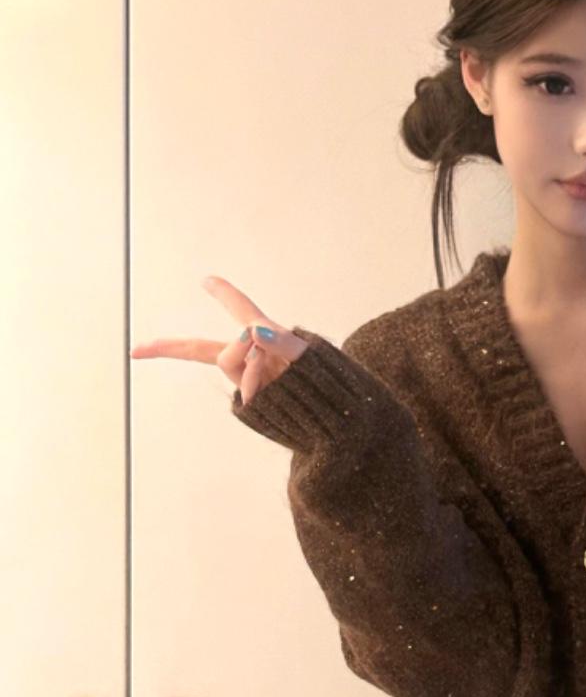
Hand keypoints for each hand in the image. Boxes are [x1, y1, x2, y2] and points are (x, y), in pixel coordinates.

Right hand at [129, 275, 309, 405]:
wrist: (336, 417)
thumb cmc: (325, 382)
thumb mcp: (307, 357)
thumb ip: (280, 341)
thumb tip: (252, 331)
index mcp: (266, 336)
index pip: (241, 308)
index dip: (224, 293)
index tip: (206, 279)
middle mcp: (251, 356)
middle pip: (204, 347)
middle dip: (169, 347)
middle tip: (138, 349)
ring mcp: (247, 379)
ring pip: (227, 362)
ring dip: (247, 362)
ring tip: (272, 369)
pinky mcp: (249, 401)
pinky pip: (241, 387)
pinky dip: (251, 384)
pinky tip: (265, 389)